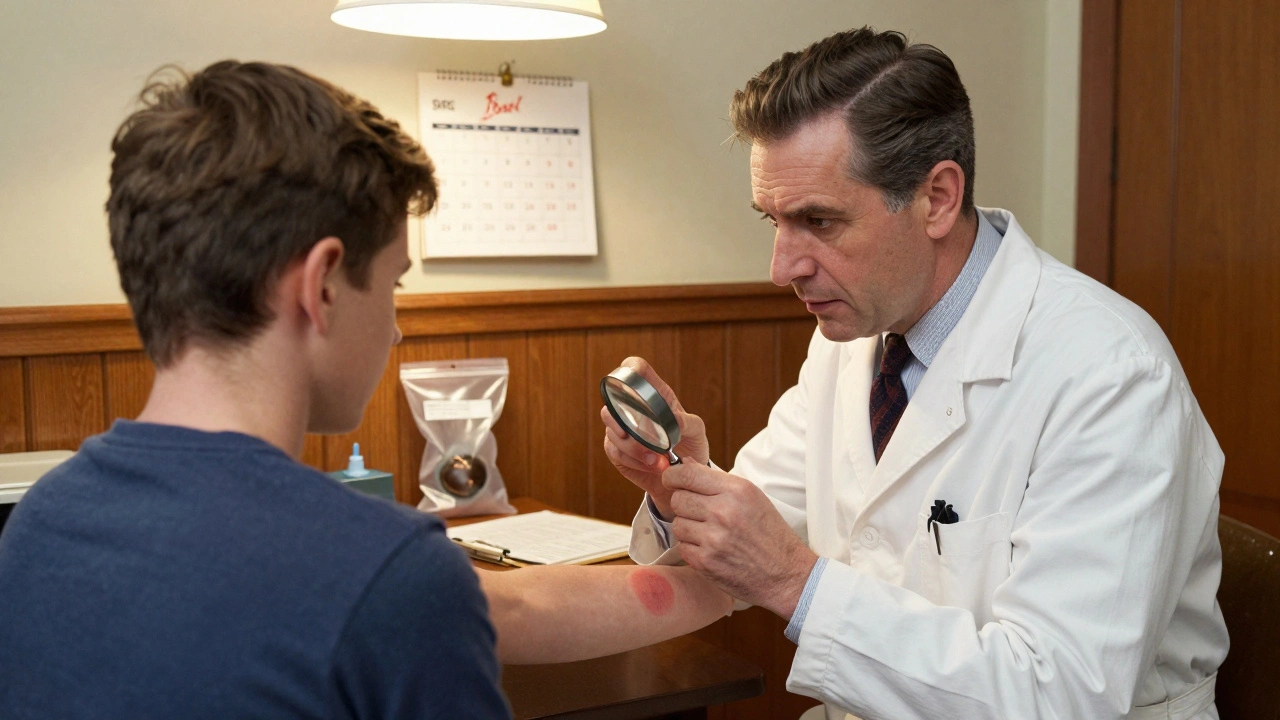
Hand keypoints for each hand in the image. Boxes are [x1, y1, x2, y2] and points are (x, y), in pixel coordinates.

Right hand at [600, 356, 709, 518]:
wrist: (683, 476)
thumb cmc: (690, 446)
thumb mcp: (697, 432)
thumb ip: (689, 422)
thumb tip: (675, 419)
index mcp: (654, 394)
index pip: (636, 369)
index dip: (630, 368)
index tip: (631, 378)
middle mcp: (633, 407)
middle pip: (612, 400)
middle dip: (621, 420)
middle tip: (637, 436)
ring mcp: (622, 428)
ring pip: (612, 430)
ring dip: (634, 448)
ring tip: (656, 460)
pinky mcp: (617, 449)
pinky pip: (614, 451)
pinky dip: (632, 460)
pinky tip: (649, 465)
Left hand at [663, 463, 817, 619]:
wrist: (785, 574)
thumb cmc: (769, 534)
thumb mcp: (752, 498)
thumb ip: (717, 481)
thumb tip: (685, 464)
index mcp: (737, 490)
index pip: (688, 473)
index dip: (673, 475)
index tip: (671, 479)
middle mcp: (723, 511)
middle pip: (678, 498)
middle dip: (683, 504)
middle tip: (698, 512)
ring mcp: (713, 538)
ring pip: (677, 524)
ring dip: (688, 528)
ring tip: (709, 533)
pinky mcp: (705, 562)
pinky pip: (682, 547)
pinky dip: (692, 549)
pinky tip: (710, 549)